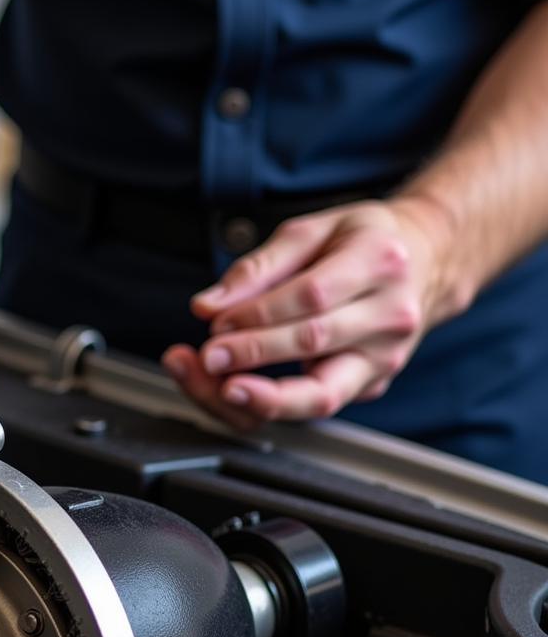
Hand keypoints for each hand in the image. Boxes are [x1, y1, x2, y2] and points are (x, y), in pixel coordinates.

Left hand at [161, 196, 469, 425]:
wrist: (429, 263)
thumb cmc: (364, 242)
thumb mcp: (313, 231)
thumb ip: (258, 267)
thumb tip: (208, 305)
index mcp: (380, 262)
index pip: (311, 296)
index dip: (258, 314)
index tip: (216, 322)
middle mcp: (391, 315)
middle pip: (314, 342)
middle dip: (253, 353)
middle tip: (209, 357)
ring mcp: (386, 358)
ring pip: (321, 395)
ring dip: (263, 397)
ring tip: (222, 389)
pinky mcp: (372, 385)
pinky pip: (317, 404)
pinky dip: (273, 405)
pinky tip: (240, 393)